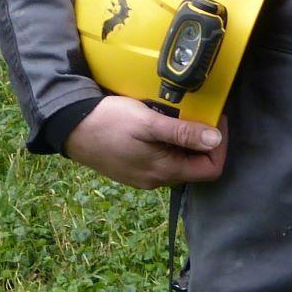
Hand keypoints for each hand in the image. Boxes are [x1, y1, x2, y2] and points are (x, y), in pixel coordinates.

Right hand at [63, 95, 228, 189]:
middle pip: (196, 166)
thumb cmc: (109, 122)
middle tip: (200, 112)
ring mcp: (143, 175)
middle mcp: (156, 179)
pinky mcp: (133, 167)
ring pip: (179, 161)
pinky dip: (169, 142)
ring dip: (186, 140)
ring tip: (180, 114)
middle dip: (204, 140)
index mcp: (164, 171)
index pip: (211, 169)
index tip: (217, 118)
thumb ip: (182, 133)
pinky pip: (162, 158)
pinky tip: (161, 123)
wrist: (70, 128)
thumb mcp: (148, 123)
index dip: (220, 145)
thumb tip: (216, 139)